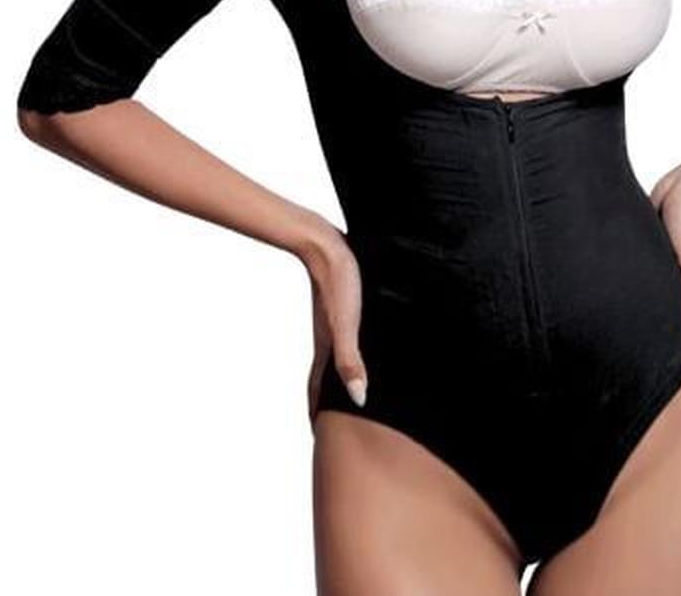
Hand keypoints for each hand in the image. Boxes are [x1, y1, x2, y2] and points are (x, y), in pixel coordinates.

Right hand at [292, 216, 368, 422]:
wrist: (323, 243)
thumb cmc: (339, 282)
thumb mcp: (347, 325)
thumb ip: (350, 361)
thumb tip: (359, 399)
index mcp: (328, 348)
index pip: (319, 392)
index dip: (318, 416)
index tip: (320, 438)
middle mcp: (329, 338)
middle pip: (325, 378)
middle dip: (328, 403)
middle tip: (334, 424)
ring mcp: (333, 321)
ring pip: (334, 357)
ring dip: (338, 376)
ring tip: (349, 391)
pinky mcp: (342, 303)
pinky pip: (344, 335)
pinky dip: (348, 349)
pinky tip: (361, 344)